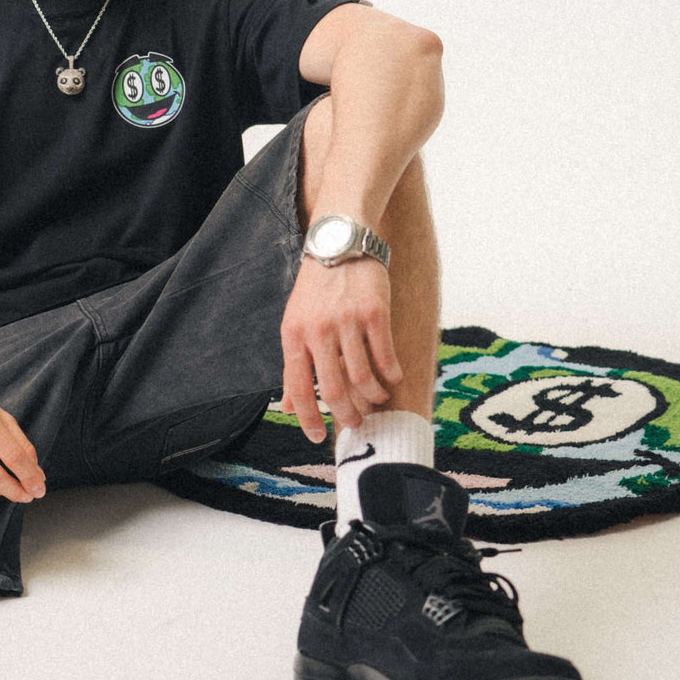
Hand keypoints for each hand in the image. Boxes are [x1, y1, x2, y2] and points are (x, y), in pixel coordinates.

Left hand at [280, 256, 401, 441]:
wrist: (340, 242)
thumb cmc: (317, 288)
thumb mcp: (295, 322)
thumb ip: (293, 364)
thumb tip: (287, 406)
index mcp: (293, 334)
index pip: (297, 388)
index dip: (307, 418)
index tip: (316, 436)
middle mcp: (318, 330)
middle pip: (333, 389)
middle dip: (346, 414)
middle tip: (356, 425)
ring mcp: (346, 321)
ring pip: (362, 377)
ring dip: (372, 397)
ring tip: (377, 401)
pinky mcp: (374, 312)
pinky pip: (384, 356)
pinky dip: (390, 374)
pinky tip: (392, 379)